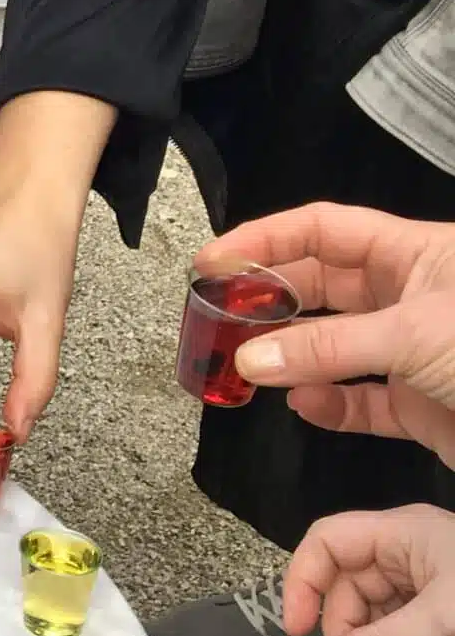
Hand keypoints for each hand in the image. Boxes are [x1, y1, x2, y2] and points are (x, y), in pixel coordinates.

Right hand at [206, 204, 454, 464]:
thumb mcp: (414, 335)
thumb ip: (327, 347)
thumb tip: (251, 359)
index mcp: (416, 252)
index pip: (322, 229)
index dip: (264, 238)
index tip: (213, 262)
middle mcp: (411, 295)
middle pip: (322, 286)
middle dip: (270, 301)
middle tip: (217, 319)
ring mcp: (415, 352)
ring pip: (334, 346)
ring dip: (291, 357)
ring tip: (246, 367)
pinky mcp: (422, 406)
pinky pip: (361, 401)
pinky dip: (330, 404)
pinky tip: (304, 404)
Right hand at [284, 503, 454, 635]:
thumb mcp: (442, 626)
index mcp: (403, 534)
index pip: (327, 542)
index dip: (302, 583)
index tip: (298, 633)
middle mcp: (411, 553)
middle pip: (350, 588)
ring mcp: (433, 583)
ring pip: (378, 618)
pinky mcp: (449, 613)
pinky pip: (407, 635)